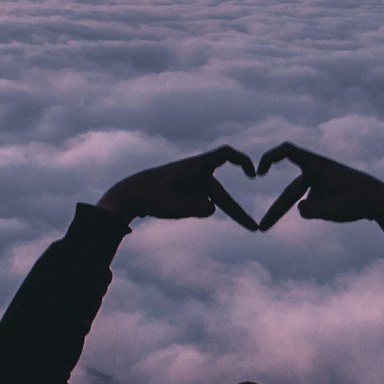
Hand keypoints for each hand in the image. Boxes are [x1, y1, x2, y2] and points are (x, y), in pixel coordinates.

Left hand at [97, 147, 258, 228]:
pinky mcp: (188, 190)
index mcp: (195, 167)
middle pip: (221, 194)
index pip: (226, 155)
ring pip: (208, 202)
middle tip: (254, 228)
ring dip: (197, 211)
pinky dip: (192, 210)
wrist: (129, 194)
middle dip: (237, 213)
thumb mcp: (174, 208)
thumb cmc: (150, 198)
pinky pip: (199, 204)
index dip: (244, 160)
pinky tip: (172, 207)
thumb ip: (197, 209)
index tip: (254, 174)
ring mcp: (193, 182)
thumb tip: (212, 210)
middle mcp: (197, 173)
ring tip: (175, 206)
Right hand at [254, 142, 383, 233]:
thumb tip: (301, 209)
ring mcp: (324, 179)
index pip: (288, 151)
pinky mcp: (330, 188)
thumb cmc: (359, 203)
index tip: (259, 172)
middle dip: (278, 210)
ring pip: (307, 199)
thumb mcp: (330, 212)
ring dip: (318, 211)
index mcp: (318, 165)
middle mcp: (319, 170)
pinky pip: (316, 201)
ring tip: (342, 208)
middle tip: (263, 227)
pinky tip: (342, 209)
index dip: (270, 157)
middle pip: (292, 191)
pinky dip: (322, 209)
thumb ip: (309, 210)